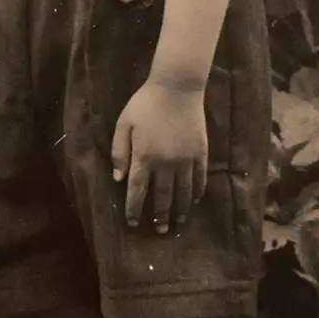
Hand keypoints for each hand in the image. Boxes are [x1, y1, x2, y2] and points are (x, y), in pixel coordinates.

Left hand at [110, 80, 207, 232]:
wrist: (177, 87)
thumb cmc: (145, 103)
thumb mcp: (124, 124)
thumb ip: (119, 152)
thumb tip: (118, 179)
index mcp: (144, 157)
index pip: (138, 190)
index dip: (135, 208)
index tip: (134, 222)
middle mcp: (165, 163)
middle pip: (162, 196)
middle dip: (159, 215)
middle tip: (159, 230)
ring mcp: (186, 159)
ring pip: (183, 191)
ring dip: (179, 209)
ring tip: (177, 222)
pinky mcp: (201, 153)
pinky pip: (200, 178)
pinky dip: (197, 192)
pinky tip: (194, 201)